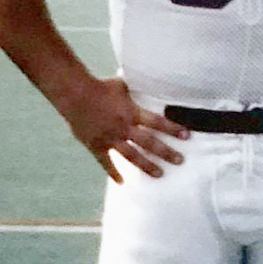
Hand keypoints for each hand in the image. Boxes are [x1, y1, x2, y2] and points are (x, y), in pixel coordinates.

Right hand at [53, 77, 187, 181]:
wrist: (75, 95)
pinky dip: (113, 172)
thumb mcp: (122, 85)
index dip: (173, 129)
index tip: (187, 136)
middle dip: (166, 152)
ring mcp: (110, 139)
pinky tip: (121, 182)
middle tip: (180, 161)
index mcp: (131, 112)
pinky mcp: (96, 145)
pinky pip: (106, 162)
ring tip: (160, 174)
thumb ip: (135, 90)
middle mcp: (124, 127)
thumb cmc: (100, 87)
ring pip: (132, 156)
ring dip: (146, 166)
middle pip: (149, 143)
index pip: (157, 122)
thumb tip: (148, 81)